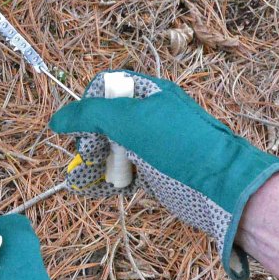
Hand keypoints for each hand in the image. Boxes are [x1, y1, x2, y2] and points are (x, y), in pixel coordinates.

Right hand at [49, 70, 278, 279]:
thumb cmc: (178, 144)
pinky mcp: (155, 173)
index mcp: (148, 93)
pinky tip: (98, 190)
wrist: (222, 184)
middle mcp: (149, 116)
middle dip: (88, 141)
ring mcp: (152, 146)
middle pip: (104, 123)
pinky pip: (123, 173)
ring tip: (84, 181)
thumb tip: (56, 119)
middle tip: (86, 158)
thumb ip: (89, 114)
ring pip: (111, 150)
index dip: (87, 107)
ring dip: (93, 165)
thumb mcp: (129, 120)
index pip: (105, 90)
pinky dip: (108, 181)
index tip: (78, 128)